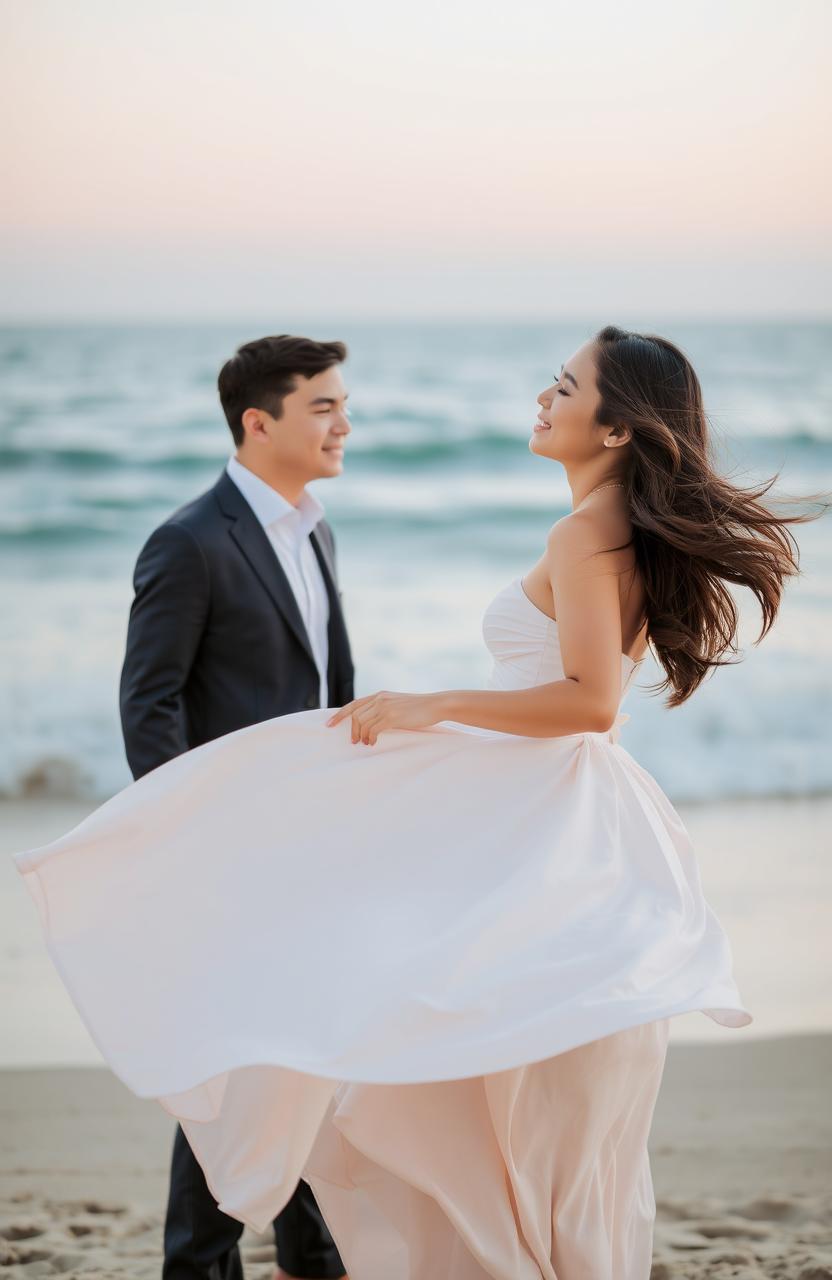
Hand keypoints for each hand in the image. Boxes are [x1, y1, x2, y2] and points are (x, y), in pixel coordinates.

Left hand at [326, 691, 445, 744]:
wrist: (436, 704)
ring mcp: (385, 706)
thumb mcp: (398, 704)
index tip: (329, 724)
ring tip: (366, 744)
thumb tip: (372, 723)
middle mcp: (380, 698)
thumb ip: (384, 709)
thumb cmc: (419, 708)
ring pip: (363, 723)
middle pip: (356, 715)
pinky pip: (373, 729)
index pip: (354, 704)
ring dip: (362, 736)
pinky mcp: (392, 716)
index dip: (339, 715)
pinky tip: (373, 743)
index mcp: (380, 695)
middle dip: (352, 730)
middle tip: (354, 742)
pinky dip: (370, 738)